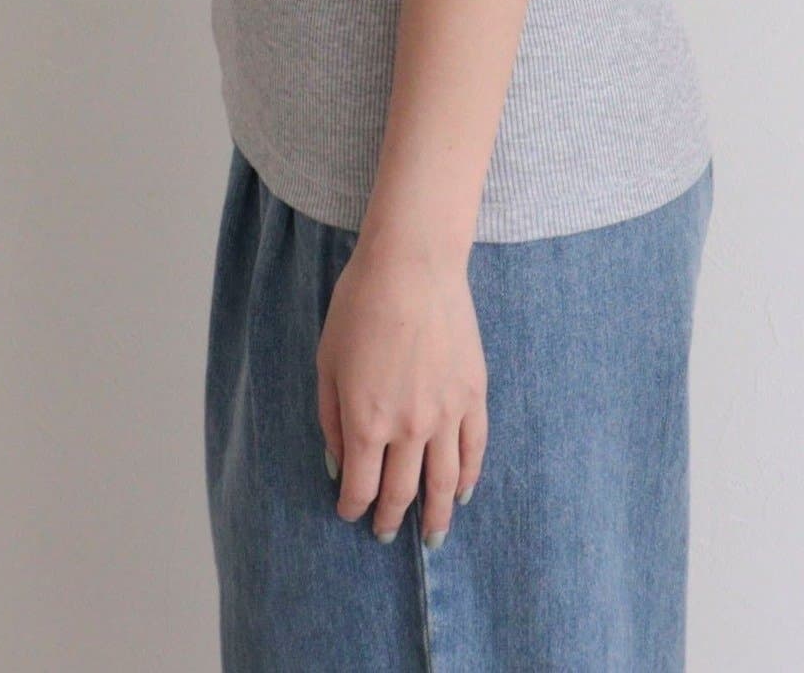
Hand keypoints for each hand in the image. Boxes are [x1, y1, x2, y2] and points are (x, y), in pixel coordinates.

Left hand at [316, 235, 487, 546]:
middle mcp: (410, 427)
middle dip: (391, 519)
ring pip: (445, 482)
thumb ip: (332, 420)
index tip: (350, 513)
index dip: (354, 508)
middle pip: (402, 492)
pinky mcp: (474, 393)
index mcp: (368, 422)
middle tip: (386, 535)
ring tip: (432, 538)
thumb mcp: (328, 362)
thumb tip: (338, 464)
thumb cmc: (359, 306)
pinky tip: (463, 493)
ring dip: (437, 516)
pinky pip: (475, 448)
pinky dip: (469, 477)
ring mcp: (447, 413)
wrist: (412, 265)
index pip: (361, 487)